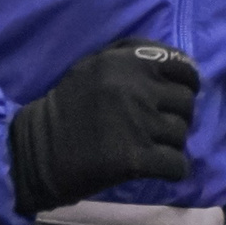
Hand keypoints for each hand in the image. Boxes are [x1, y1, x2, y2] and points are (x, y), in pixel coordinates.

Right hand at [8, 39, 201, 215]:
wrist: (38, 150)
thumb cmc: (69, 106)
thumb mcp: (94, 64)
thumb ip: (134, 55)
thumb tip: (181, 64)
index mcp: (128, 61)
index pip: (184, 68)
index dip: (187, 83)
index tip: (175, 96)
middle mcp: (136, 88)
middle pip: (186, 102)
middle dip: (177, 115)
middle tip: (158, 126)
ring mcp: (138, 124)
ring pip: (182, 135)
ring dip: (171, 143)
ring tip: (149, 146)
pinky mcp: (135, 159)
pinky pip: (177, 165)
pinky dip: (172, 169)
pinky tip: (155, 167)